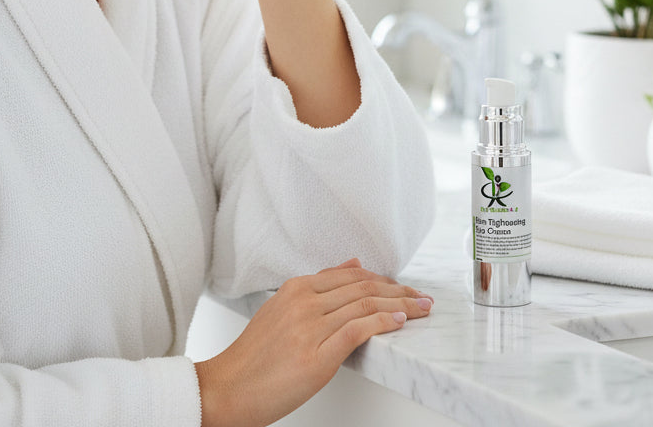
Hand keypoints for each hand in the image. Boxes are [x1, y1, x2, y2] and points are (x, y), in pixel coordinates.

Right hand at [194, 259, 432, 426]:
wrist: (228, 388)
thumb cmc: (255, 357)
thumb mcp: (282, 310)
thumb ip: (319, 287)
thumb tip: (353, 264)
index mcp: (296, 288)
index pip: (351, 276)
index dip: (383, 280)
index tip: (403, 288)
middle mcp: (304, 302)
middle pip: (364, 288)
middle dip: (400, 291)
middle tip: (424, 298)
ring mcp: (310, 328)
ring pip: (365, 305)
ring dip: (401, 305)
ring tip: (422, 309)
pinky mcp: (316, 356)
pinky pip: (357, 330)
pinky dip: (382, 322)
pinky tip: (399, 322)